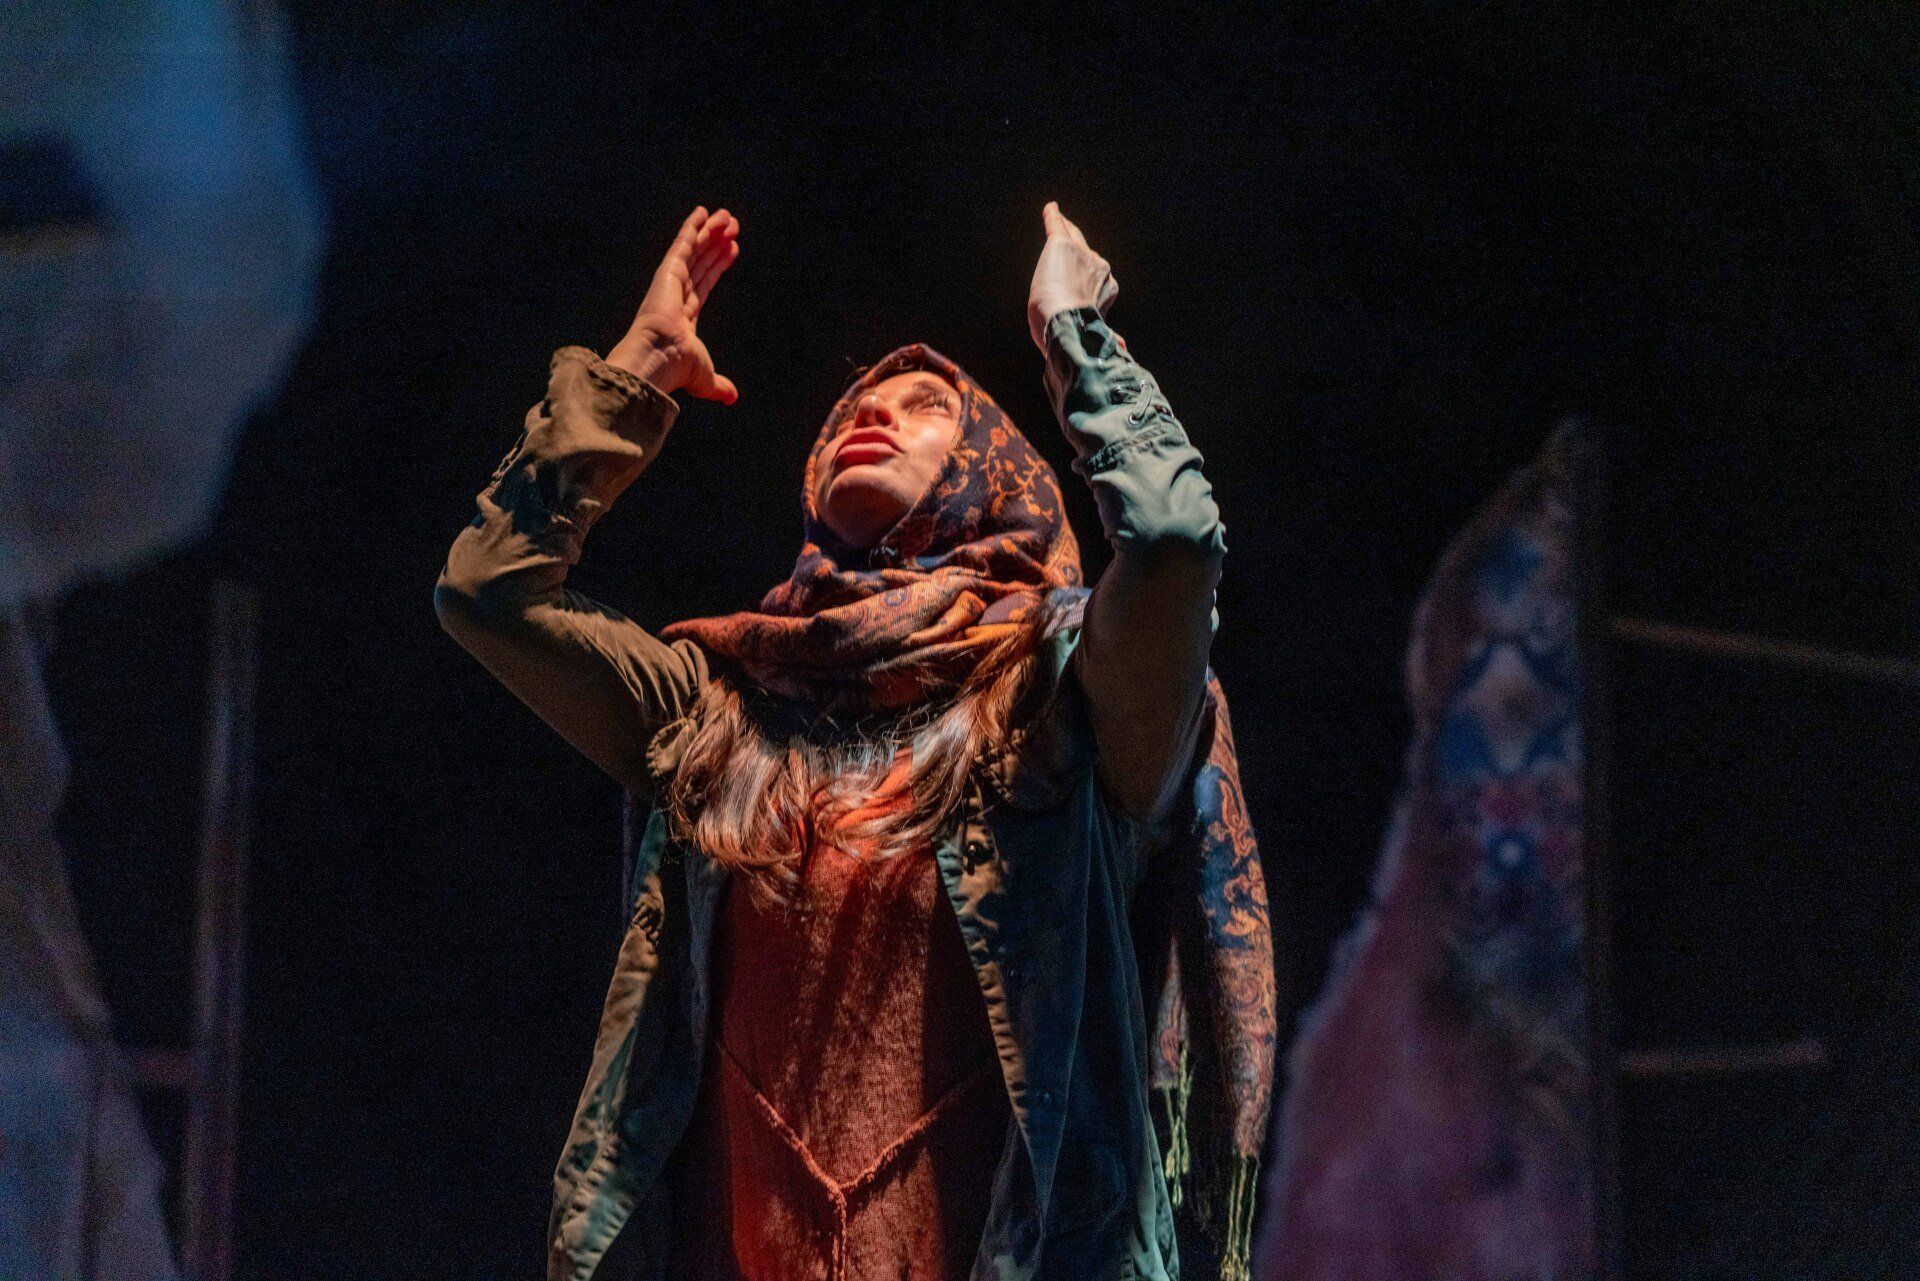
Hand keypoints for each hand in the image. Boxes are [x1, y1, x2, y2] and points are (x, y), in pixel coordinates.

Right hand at [606, 206, 740, 402]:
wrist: (658, 359)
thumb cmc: (676, 370)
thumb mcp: (704, 377)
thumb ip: (718, 385)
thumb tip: (732, 397)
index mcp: (683, 317)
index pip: (704, 284)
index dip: (718, 266)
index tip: (731, 250)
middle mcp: (676, 296)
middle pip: (701, 263)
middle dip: (716, 245)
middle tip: (733, 227)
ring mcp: (671, 282)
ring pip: (695, 251)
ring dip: (710, 232)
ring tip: (728, 217)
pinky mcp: (668, 273)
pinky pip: (682, 244)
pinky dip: (692, 228)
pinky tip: (703, 213)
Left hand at [1026, 201, 1118, 351]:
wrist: (1066, 324)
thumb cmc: (1076, 334)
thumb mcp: (1095, 334)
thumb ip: (1110, 337)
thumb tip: (1124, 349)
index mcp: (1107, 289)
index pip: (1095, 276)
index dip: (1085, 276)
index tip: (1079, 277)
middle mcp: (1099, 268)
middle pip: (1086, 251)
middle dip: (1077, 246)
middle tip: (1069, 238)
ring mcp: (1081, 254)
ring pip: (1072, 236)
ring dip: (1064, 229)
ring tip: (1058, 219)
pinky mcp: (1062, 245)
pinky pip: (1056, 225)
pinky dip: (1052, 216)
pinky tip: (1050, 209)